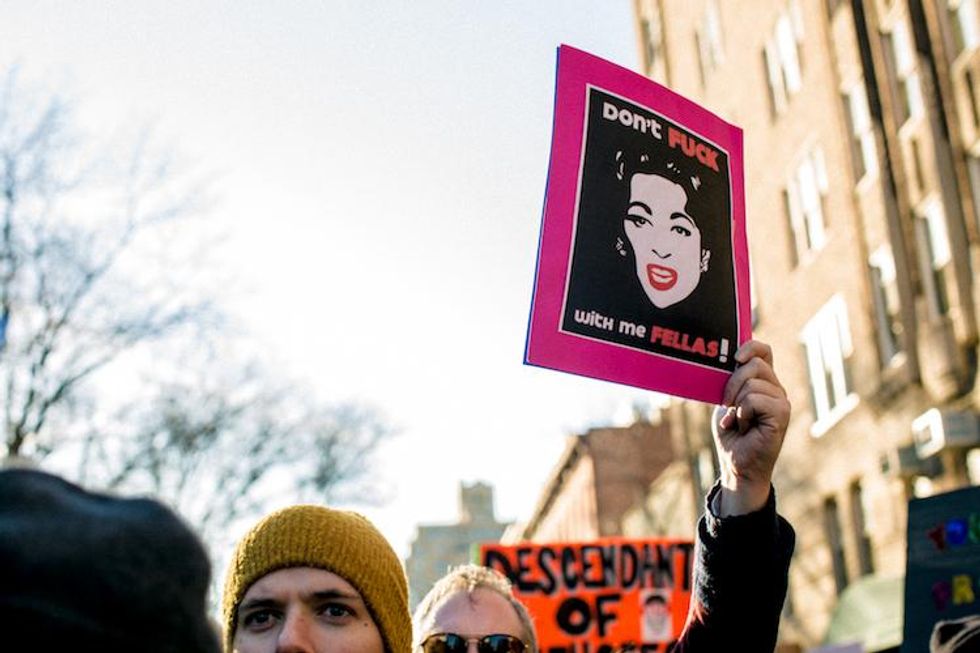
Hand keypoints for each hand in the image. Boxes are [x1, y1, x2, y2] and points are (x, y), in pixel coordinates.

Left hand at [713, 340, 789, 515]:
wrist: (736, 464)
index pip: (763, 351)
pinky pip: (755, 400)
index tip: (735, 357)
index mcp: (762, 382)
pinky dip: (743, 413)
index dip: (751, 346)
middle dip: (732, 383)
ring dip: (736, 404)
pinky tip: (746, 427)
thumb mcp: (725, 401)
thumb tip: (731, 362)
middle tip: (727, 405)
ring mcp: (781, 400)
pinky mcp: (782, 414)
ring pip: (752, 383)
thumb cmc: (731, 434)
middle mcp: (775, 388)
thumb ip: (730, 381)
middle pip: (754, 364)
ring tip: (739, 421)